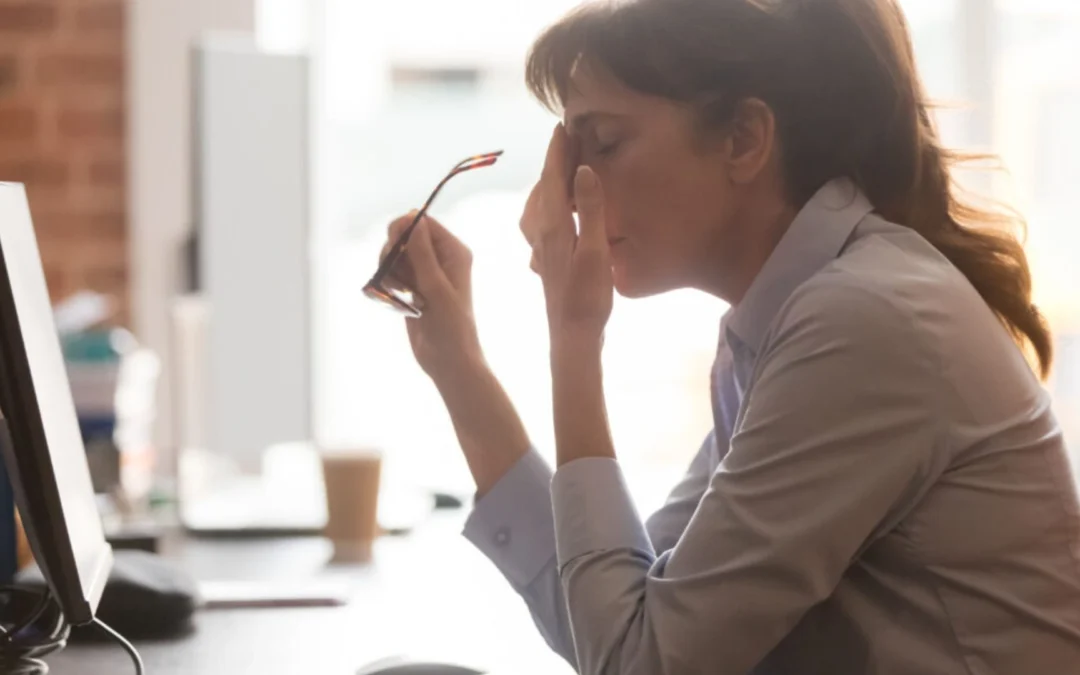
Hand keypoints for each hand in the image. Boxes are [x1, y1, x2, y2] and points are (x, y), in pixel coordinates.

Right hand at [379, 213, 483, 381]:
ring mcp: (425, 274)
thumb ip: (423, 253)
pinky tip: (395, 299)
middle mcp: (440, 259)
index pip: (424, 223)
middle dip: (394, 252)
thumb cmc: (451, 326)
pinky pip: (393, 274)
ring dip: (389, 270)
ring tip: (399, 292)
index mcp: (454, 252)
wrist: (448, 361)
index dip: (404, 229)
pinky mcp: (412, 289)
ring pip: (395, 256)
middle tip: (394, 274)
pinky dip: (388, 283)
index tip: (393, 247)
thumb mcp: (436, 287)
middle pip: (405, 237)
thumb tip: (413, 218)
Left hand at [520, 124, 613, 345]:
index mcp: (553, 225)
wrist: (572, 335)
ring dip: (550, 181)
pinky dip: (548, 203)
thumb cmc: (587, 298)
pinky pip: (541, 219)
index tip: (563, 125)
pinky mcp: (546, 258)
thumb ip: (591, 210)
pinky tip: (557, 209)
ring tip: (563, 167)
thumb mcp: (595, 251)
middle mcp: (541, 231)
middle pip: (544, 186)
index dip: (558, 150)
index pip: (553, 177)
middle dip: (554, 160)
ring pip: (539, 203)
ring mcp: (541, 246)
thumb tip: (584, 170)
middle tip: (568, 138)